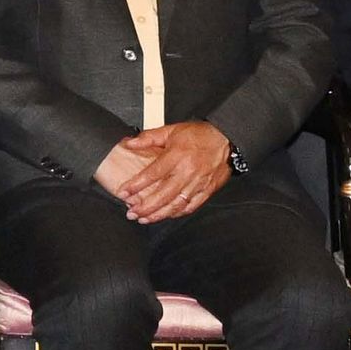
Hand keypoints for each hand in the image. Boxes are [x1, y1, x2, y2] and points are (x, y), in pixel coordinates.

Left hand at [100, 121, 232, 222]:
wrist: (226, 138)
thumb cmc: (199, 135)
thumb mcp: (171, 130)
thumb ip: (149, 138)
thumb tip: (129, 143)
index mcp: (177, 156)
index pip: (152, 174)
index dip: (136, 185)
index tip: (124, 193)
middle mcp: (188, 171)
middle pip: (163, 194)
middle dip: (145, 207)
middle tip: (131, 213)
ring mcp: (199, 183)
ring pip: (176, 204)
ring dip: (159, 214)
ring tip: (145, 219)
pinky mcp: (208, 190)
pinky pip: (191, 206)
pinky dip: (178, 213)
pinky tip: (167, 216)